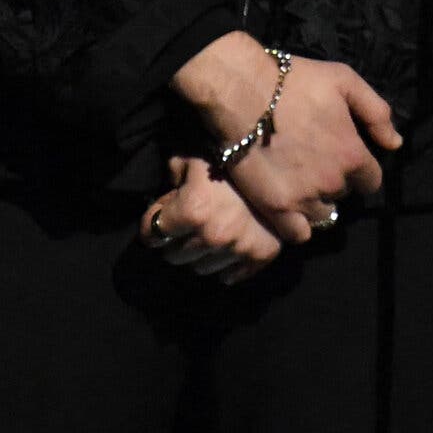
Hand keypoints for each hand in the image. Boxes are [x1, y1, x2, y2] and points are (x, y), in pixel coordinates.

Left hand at [141, 156, 282, 284]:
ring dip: (199, 254)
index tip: (163, 215)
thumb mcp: (195, 156)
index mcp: (193, 209)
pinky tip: (228, 247)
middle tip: (187, 222)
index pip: (151, 232)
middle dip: (175, 240)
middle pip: (172, 255)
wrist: (281, 160)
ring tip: (210, 230)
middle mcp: (213, 235)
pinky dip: (225, 266)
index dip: (155, 220)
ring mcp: (237, 249)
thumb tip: (167, 191)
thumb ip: (174, 175)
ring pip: (199, 268)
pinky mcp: (260, 256)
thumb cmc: (231, 156)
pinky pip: (229, 276)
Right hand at [172, 33, 400, 244]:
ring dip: (317, 201)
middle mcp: (331, 183)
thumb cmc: (296, 82)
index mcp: (352, 155)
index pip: (371, 181)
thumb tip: (395, 143)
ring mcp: (302, 199)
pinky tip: (290, 206)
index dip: (361, 168)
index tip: (345, 156)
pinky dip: (298, 224)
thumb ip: (376, 113)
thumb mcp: (345, 81)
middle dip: (336, 179)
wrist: (244, 92)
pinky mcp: (274, 208)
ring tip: (301, 182)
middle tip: (316, 160)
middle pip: (344, 194)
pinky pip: (297, 234)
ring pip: (322, 214)